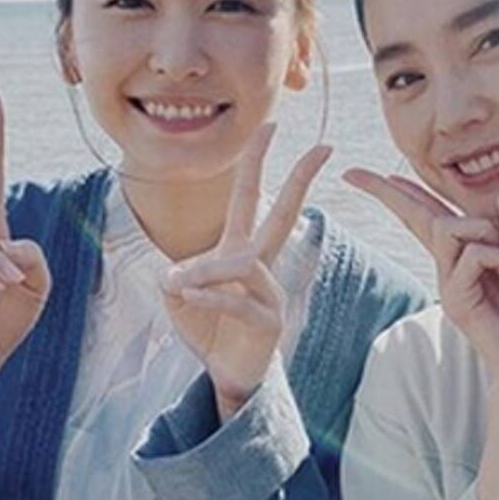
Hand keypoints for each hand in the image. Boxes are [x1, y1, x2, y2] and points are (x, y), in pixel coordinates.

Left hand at [161, 124, 331, 419]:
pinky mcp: (269, 321)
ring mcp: (271, 292)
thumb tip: (176, 274)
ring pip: (244, 264)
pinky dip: (209, 296)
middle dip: (301, 180)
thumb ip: (176, 279)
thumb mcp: (180, 298)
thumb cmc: (208, 329)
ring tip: (177, 286)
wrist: (226, 374)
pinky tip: (188, 298)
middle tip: (323, 147)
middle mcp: (261, 266)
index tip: (271, 125)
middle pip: (284, 214)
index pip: (249, 198)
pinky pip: (238, 300)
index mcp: (239, 251)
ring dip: (206, 272)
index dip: (256, 162)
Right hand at [343, 168, 498, 384]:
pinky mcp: (457, 301)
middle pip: (416, 213)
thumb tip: (498, 200)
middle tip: (350, 172)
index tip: (355, 173)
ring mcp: (447, 283)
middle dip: (386, 190)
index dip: (392, 191)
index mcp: (460, 252)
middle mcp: (447, 266)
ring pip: (444, 226)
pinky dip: (495, 254)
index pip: (421, 212)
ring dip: (480, 227)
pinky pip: (470, 254)